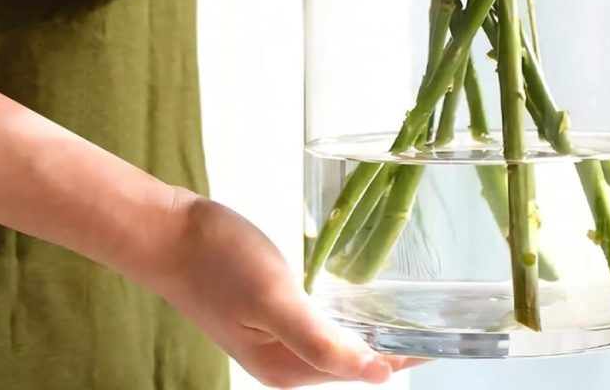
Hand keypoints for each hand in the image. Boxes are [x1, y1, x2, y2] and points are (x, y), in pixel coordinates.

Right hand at [153, 191, 416, 386]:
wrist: (169, 234)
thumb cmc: (218, 262)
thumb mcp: (274, 300)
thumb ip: (321, 341)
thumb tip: (376, 374)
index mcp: (288, 367)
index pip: (361, 369)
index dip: (402, 355)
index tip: (441, 339)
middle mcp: (283, 359)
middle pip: (351, 359)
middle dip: (393, 346)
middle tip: (438, 319)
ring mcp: (274, 335)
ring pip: (336, 341)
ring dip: (371, 330)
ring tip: (410, 309)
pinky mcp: (267, 310)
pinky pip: (318, 319)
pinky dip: (345, 312)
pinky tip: (358, 294)